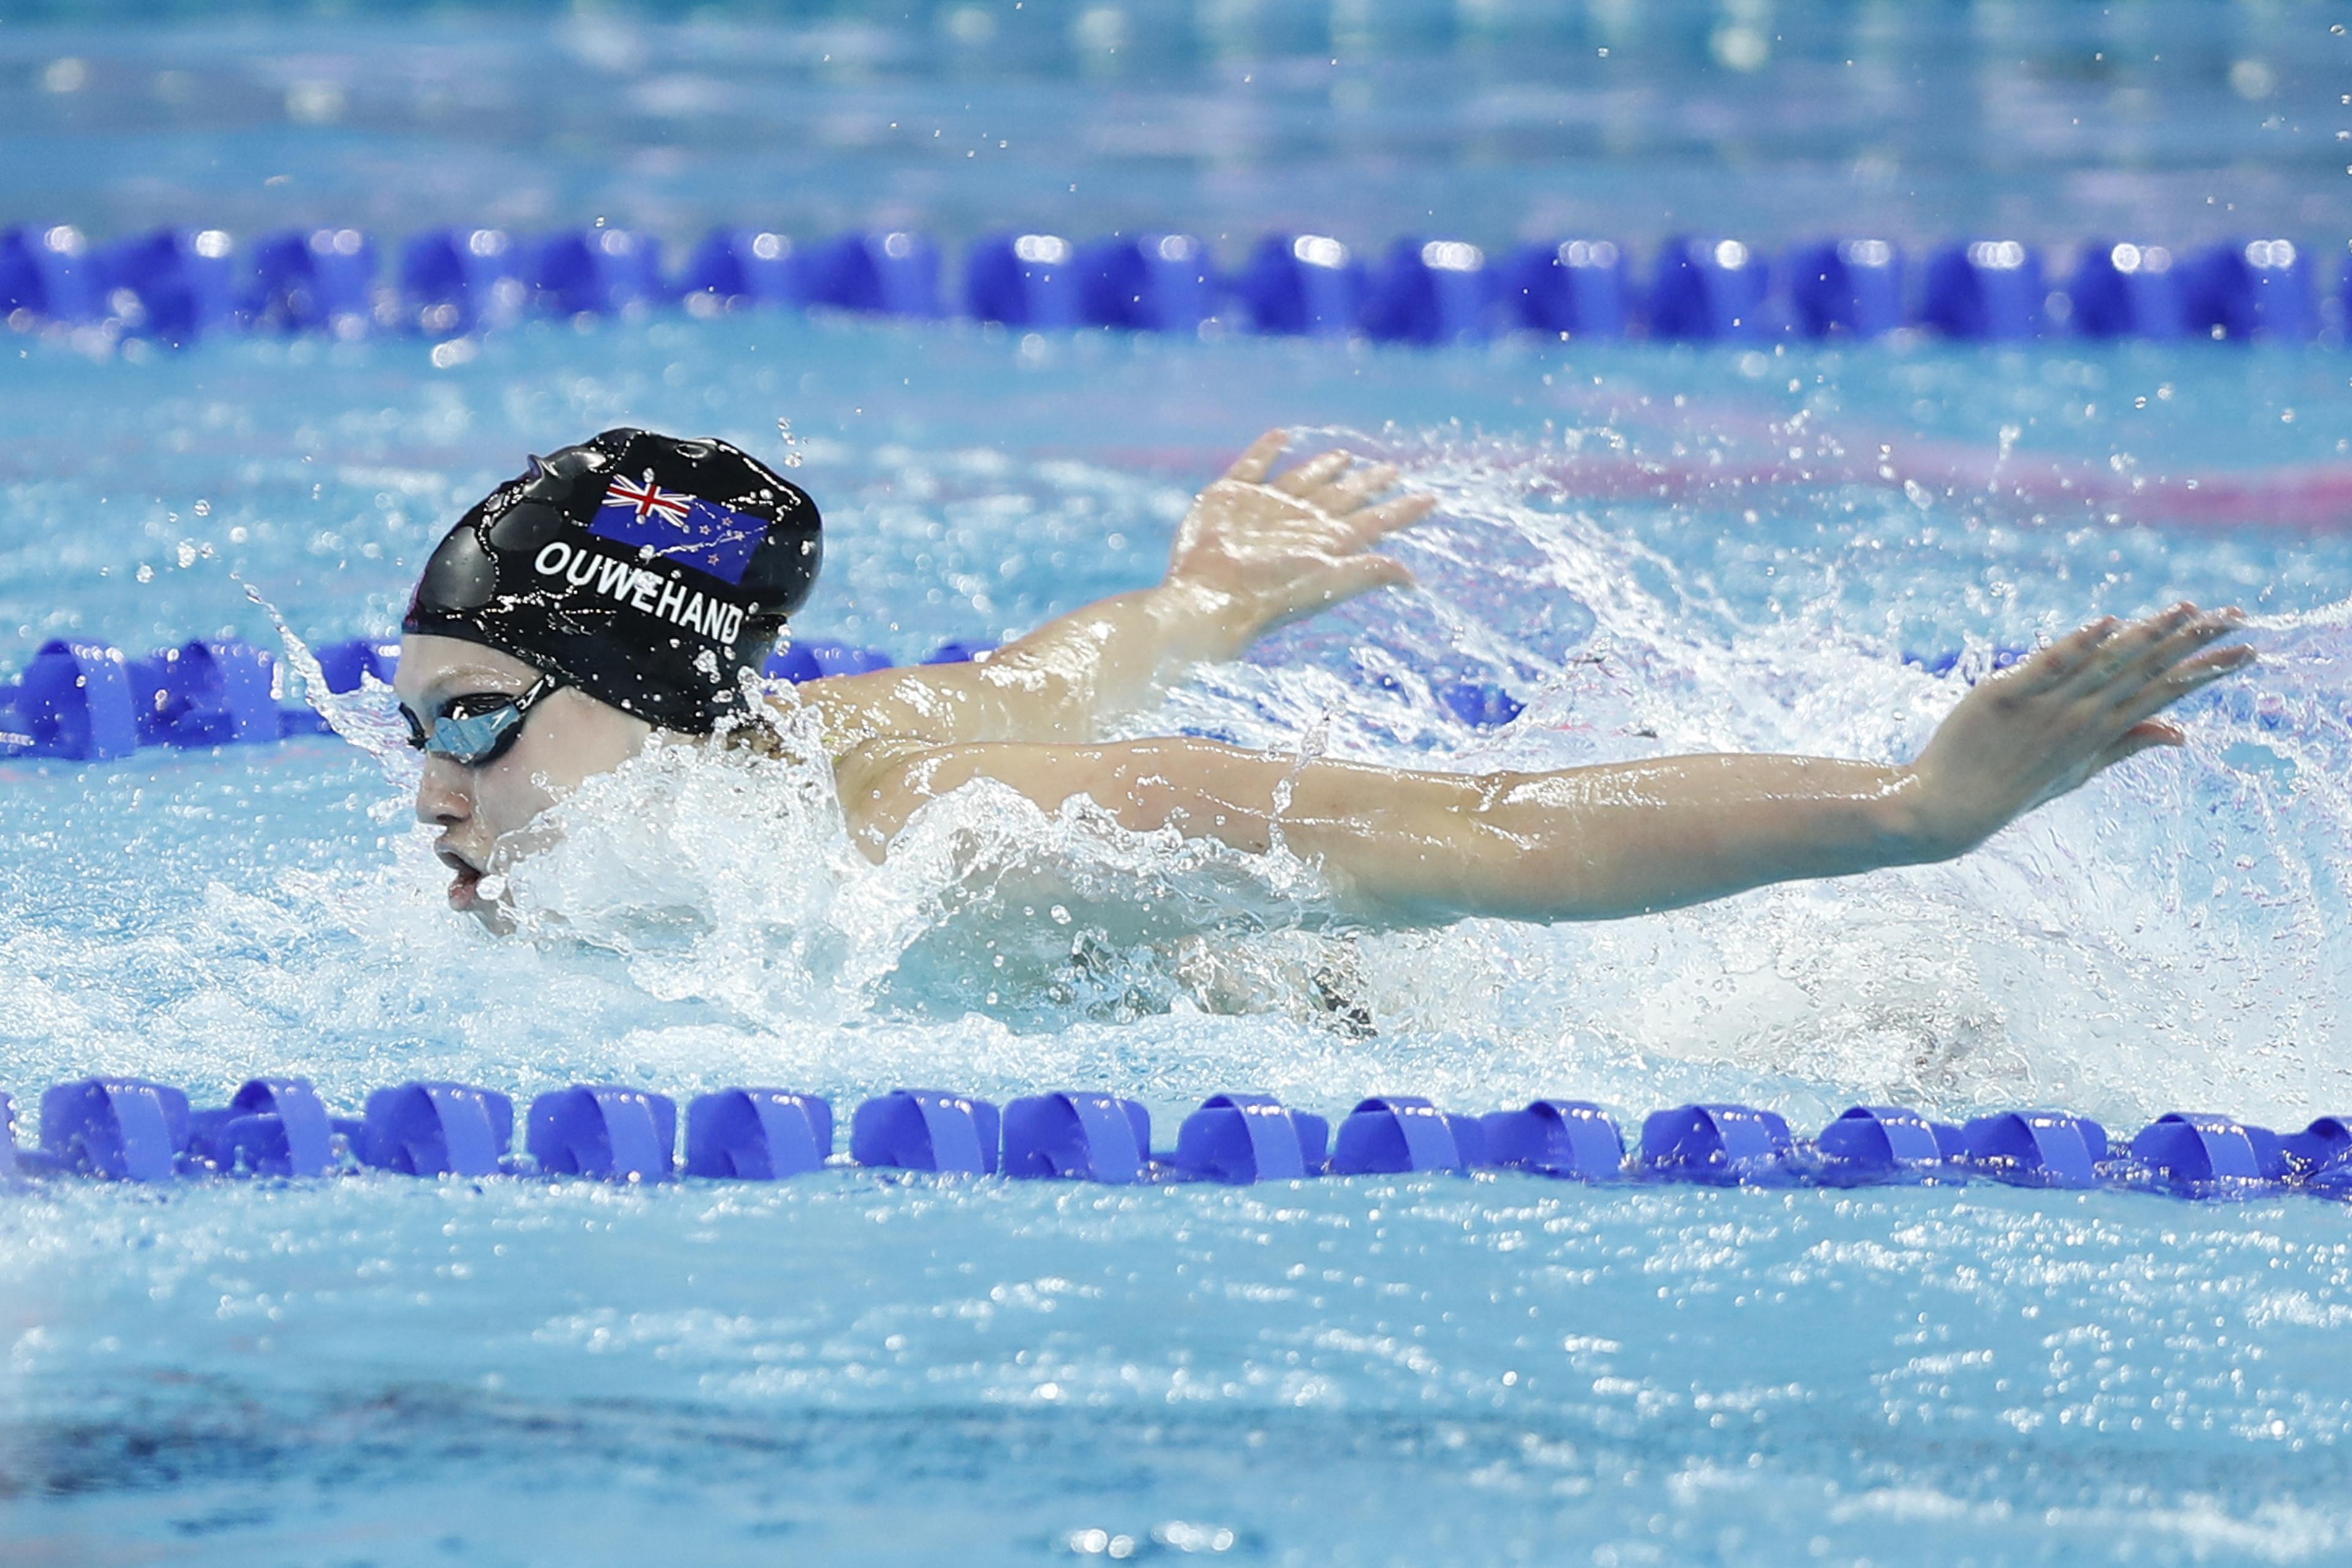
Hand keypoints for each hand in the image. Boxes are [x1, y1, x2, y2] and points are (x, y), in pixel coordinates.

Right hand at [1163, 429, 1434, 649]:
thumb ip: (1368, 573)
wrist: (1211, 595)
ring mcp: (1266, 507)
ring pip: (1305, 479)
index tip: (1432, 498)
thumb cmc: (1269, 594)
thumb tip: (1414, 580)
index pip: (1376, 521)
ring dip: (1325, 466)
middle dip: (1368, 484)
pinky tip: (1280, 435)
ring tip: (1345, 455)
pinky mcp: (1231, 496)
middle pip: (1344, 497)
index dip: (1403, 511)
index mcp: (1328, 541)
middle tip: (1392, 470)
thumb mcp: (1328, 583)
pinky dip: (1266, 450)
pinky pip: (1253, 465)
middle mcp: (1301, 521)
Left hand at [1901, 603, 2254, 856]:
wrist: (1947, 807)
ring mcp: (2044, 707)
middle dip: (2193, 644)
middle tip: (2236, 617)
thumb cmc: (2014, 787)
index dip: (2207, 671)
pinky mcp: (2004, 695)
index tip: (2249, 649)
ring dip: (2146, 634)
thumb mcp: (2078, 772)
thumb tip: (2182, 733)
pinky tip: (2106, 622)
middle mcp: (2080, 718)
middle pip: (2144, 672)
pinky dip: (2076, 645)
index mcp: (2101, 734)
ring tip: (2186, 610)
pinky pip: (2046, 666)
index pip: (2164, 694)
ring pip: (2104, 663)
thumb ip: (2126, 744)